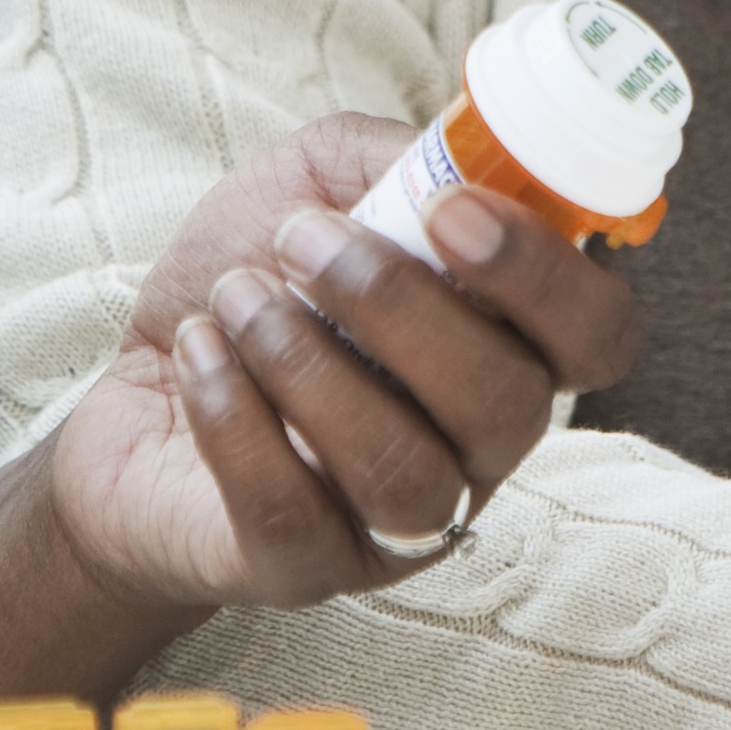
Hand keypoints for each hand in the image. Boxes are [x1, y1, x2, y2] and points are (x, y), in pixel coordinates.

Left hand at [47, 112, 644, 612]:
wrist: (130, 388)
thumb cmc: (250, 278)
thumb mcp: (319, 180)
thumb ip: (399, 161)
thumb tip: (456, 162)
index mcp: (506, 348)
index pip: (599, 336)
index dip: (546, 275)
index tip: (448, 212)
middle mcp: (474, 449)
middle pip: (508, 407)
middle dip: (398, 306)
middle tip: (302, 242)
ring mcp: (395, 525)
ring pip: (404, 472)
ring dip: (308, 365)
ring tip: (238, 299)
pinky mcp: (301, 568)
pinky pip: (288, 510)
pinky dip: (231, 415)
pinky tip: (200, 351)